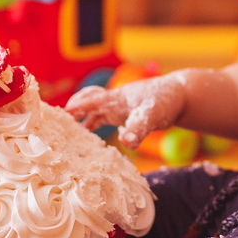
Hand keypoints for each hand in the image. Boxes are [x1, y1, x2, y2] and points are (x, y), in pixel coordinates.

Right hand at [64, 72, 189, 148]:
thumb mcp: (152, 116)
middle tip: (56, 120)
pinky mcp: (125, 113)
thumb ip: (139, 128)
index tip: (58, 115)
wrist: (181, 95)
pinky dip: (95, 125)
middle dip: (72, 108)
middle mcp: (114, 101)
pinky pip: (104, 118)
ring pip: (94, 110)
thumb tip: (126, 142)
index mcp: (117, 98)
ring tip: (67, 132)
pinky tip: (92, 138)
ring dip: (82, 118)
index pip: (91, 101)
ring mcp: (119, 107)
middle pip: (87, 101)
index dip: (75, 107)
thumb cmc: (166, 101)